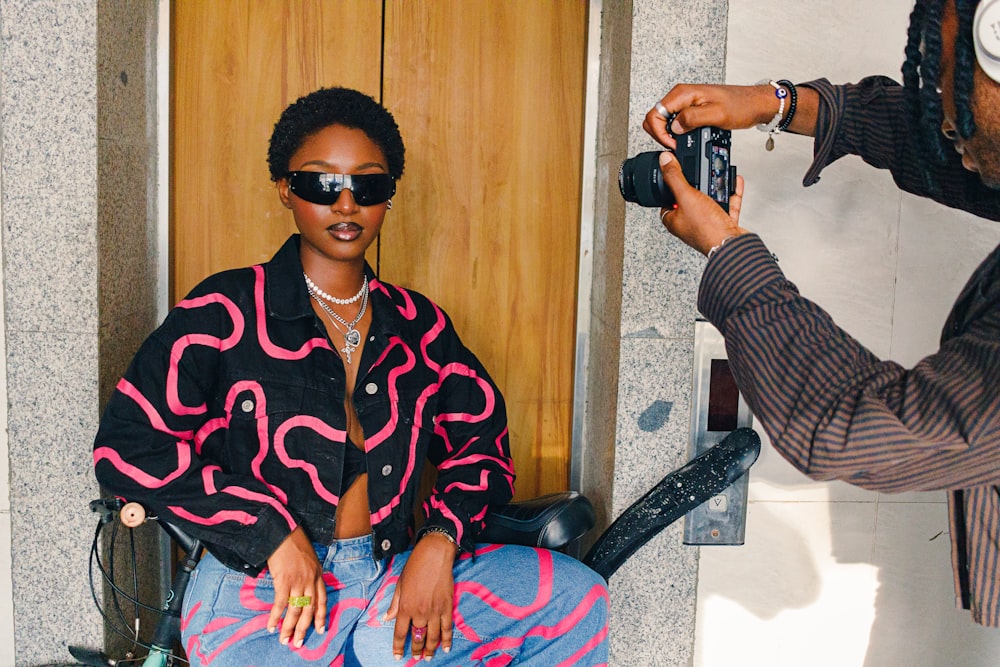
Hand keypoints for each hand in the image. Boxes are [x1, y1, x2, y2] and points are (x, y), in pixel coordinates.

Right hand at [265, 527, 327, 648]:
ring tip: (284, 640)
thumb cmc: (294, 543)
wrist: (283, 532)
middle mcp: (310, 580)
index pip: (322, 601)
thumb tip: (303, 588)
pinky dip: (275, 617)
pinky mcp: (284, 580)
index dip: (321, 617)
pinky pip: (280, 604)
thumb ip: (309, 574)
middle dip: (303, 629)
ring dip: (289, 628)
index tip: (320, 630)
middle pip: (309, 610)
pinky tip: (271, 626)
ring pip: (295, 610)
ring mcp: (298, 581)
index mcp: (317, 575)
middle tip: (298, 643)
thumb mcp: (309, 559)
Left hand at [385, 532, 458, 660]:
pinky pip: (447, 628)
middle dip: (416, 650)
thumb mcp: (400, 584)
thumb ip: (395, 604)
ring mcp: (434, 611)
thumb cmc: (415, 567)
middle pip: (417, 637)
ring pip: (432, 636)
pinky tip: (445, 648)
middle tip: (416, 658)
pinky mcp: (447, 607)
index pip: (400, 633)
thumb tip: (387, 618)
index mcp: (405, 606)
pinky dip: (446, 640)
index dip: (398, 647)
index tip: (398, 657)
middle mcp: (419, 612)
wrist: (434, 555)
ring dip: (430, 649)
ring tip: (428, 657)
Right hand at [644, 83, 777, 147]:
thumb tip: (674, 127)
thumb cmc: (740, 105)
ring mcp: (685, 103)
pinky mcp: (690, 109)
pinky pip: (674, 122)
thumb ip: (692, 119)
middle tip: (675, 145)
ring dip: (667, 135)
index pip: (655, 114)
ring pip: (662, 121)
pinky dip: (676, 133)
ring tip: (682, 142)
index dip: (660, 133)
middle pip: (654, 117)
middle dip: (660, 135)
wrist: (754, 104)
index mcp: (682, 94)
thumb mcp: (716, 114)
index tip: (673, 143)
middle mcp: (681, 96)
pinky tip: (687, 138)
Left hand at [656, 151, 747, 254]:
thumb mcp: (686, 196)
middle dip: (697, 184)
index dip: (669, 187)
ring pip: (710, 200)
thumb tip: (665, 161)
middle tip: (699, 172)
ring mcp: (707, 223)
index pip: (666, 200)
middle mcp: (689, 223)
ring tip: (717, 174)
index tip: (674, 174)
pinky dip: (730, 192)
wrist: (731, 244)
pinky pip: (727, 204)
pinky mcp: (723, 223)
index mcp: (674, 220)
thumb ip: (675, 177)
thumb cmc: (706, 229)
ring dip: (715, 186)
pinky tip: (734, 181)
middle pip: (690, 198)